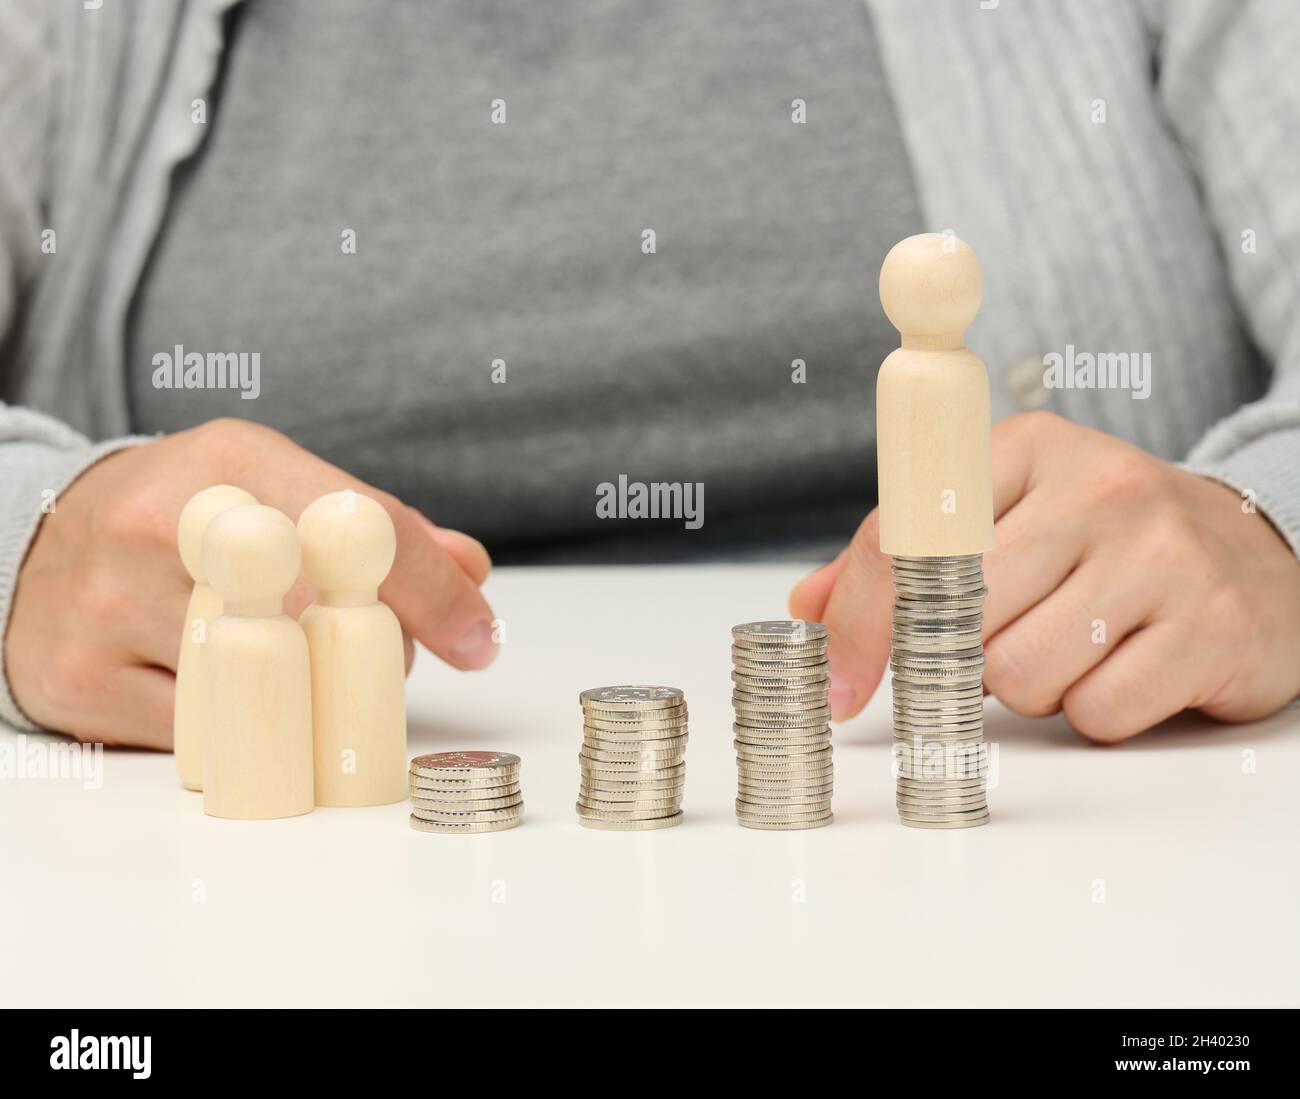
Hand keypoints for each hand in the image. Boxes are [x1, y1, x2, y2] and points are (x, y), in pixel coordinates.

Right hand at [6, 418, 496, 746]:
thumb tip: (471, 572)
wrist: (38, 541)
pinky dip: (243, 733)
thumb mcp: (280, 487)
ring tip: (305, 679)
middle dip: (369, 654)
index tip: (478, 640)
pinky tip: (238, 701)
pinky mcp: (80, 684)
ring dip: (310, 704)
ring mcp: (109, 607)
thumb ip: (382, 528)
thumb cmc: (189, 519)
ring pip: (260, 689)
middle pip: (313, 615)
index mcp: (230, 463)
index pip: (355, 525)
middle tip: (383, 665)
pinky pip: (203, 738)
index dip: (430, 590)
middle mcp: (162, 524)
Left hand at [791, 412, 1299, 740]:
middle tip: (1012, 634)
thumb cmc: (1098, 539)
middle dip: (969, 655)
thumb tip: (807, 607)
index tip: (840, 686)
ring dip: (1033, 686)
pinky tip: (1128, 667)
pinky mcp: (1212, 628)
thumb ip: (900, 559)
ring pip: (1022, 677)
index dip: (861, 622)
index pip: (908, 538)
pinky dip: (1097, 711)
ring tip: (1076, 643)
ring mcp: (1163, 555)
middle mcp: (1099, 488)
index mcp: (1026, 448)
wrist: (1252, 551)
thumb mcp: (1001, 517)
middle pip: (963, 624)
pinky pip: (1098, 713)